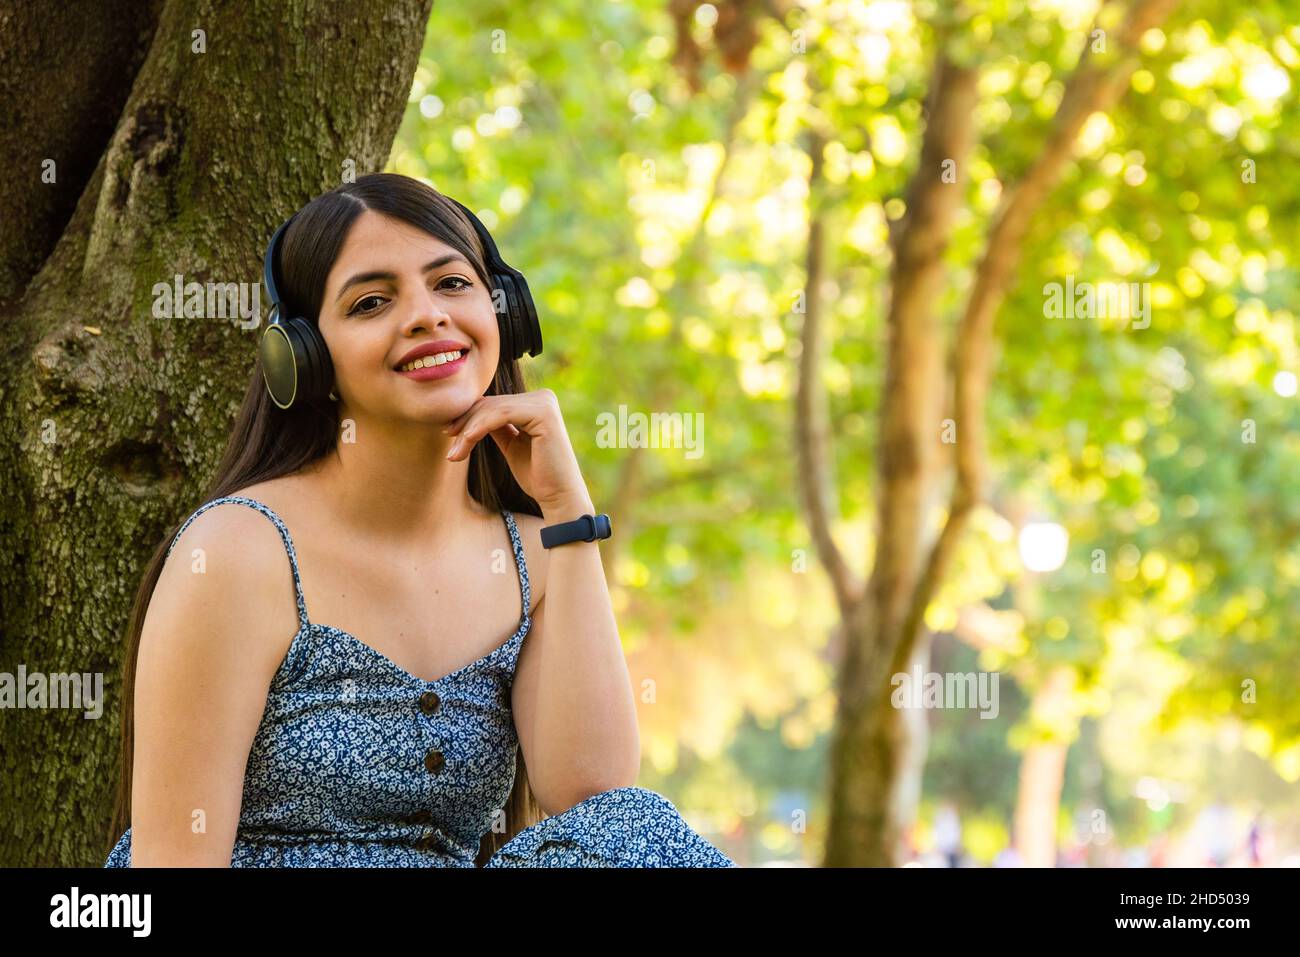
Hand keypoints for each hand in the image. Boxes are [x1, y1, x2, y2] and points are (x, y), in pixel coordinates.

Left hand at [442, 388, 591, 514]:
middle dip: (465, 424)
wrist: (559, 497)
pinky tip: (465, 443)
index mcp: (538, 402)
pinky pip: (500, 415)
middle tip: (449, 448)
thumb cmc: (538, 476)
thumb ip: (496, 427)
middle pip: (491, 404)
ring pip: (492, 410)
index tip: (449, 434)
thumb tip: (469, 415)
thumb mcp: (512, 445)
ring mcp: (544, 403)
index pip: (495, 403)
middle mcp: (543, 397)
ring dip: (467, 431)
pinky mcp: (542, 413)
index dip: (468, 417)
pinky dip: (478, 429)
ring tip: (454, 454)